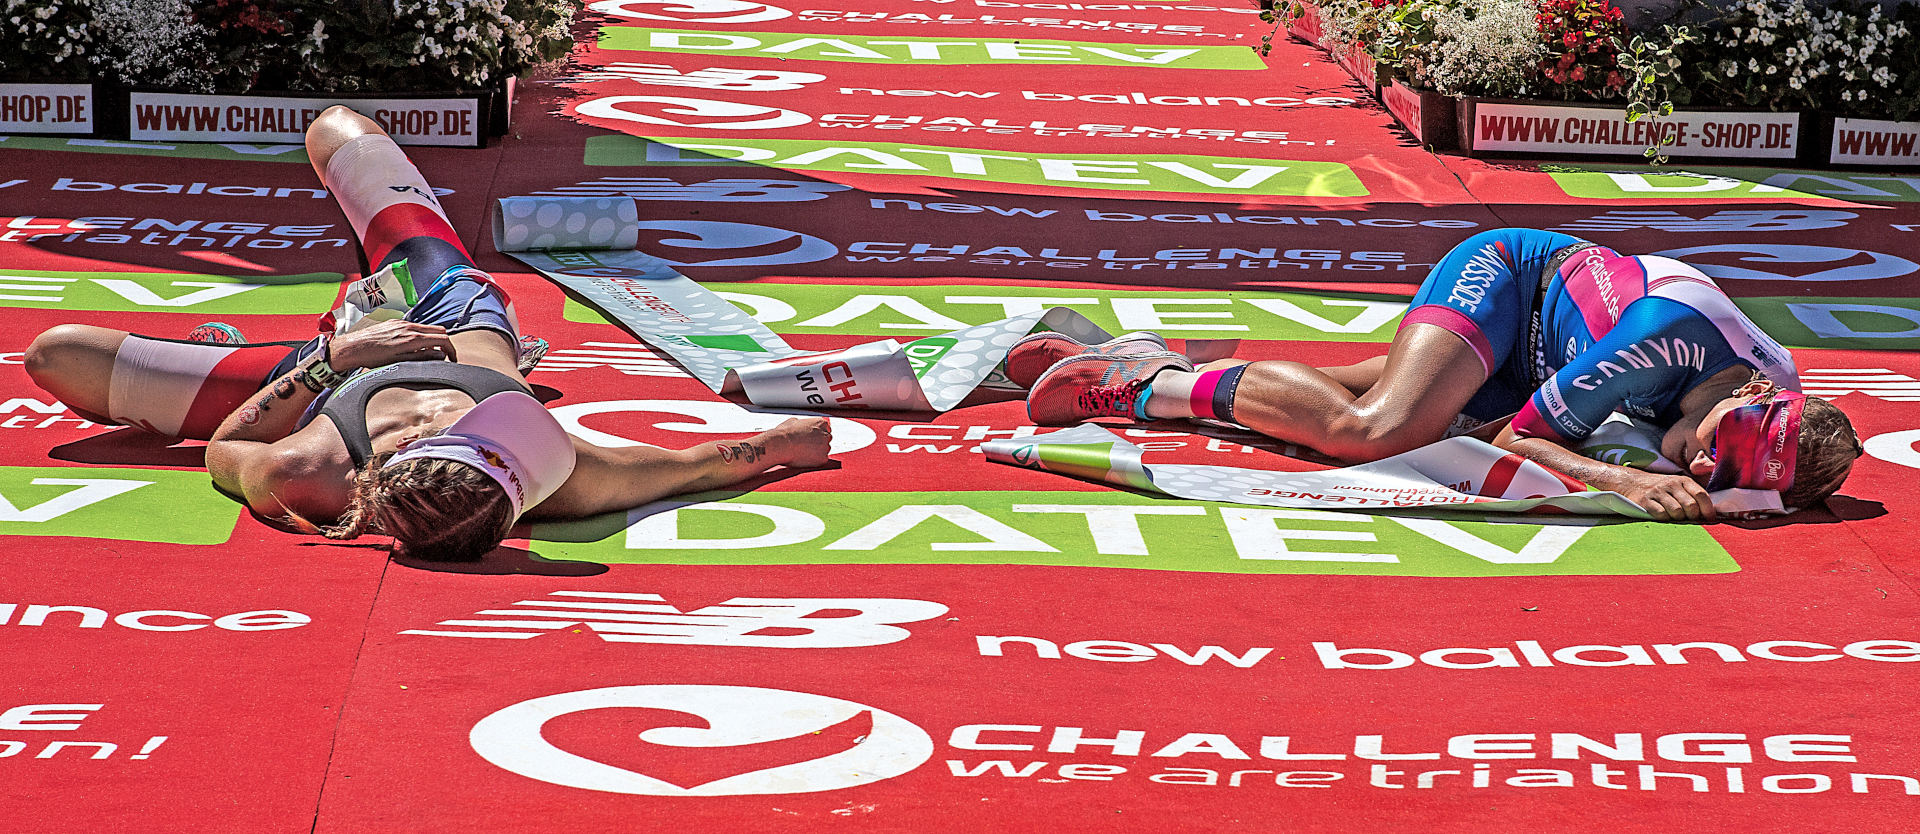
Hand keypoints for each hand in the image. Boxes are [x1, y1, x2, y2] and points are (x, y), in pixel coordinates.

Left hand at [328, 320, 456, 369]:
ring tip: (426, 353)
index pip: (443, 339)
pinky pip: (415, 326)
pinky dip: (421, 335)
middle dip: (445, 343)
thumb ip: (423, 357)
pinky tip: (412, 346)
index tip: (452, 359)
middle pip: (439, 330)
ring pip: (427, 328)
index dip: (452, 350)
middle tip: (443, 356)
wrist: (353, 348)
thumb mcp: (400, 362)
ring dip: (432, 339)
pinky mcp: (395, 322)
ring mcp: (402, 323)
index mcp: (413, 338)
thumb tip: (440, 356)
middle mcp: (409, 327)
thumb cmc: (373, 358)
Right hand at [769, 417, 832, 468]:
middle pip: (827, 439)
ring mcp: (826, 447)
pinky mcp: (823, 458)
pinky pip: (821, 460)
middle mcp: (826, 434)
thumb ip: (801, 423)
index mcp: (821, 422)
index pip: (826, 429)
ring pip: (825, 450)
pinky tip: (804, 458)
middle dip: (819, 442)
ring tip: (803, 452)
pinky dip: (815, 461)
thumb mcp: (793, 422)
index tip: (810, 438)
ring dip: (817, 451)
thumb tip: (799, 423)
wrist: (781, 445)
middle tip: (807, 446)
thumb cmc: (784, 433)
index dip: (817, 434)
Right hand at [1617, 471, 1716, 522]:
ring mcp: (1658, 492)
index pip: (1701, 495)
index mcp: (1683, 480)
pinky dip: (1665, 519)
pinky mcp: (1645, 501)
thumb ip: (1692, 496)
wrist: (1632, 482)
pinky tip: (1663, 517)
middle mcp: (1671, 484)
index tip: (1710, 519)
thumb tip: (1711, 514)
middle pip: (1690, 506)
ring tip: (1675, 518)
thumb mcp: (1678, 486)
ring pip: (1677, 512)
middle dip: (1693, 517)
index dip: (1708, 509)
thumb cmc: (1661, 488)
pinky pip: (1661, 514)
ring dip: (1678, 519)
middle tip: (1689, 520)